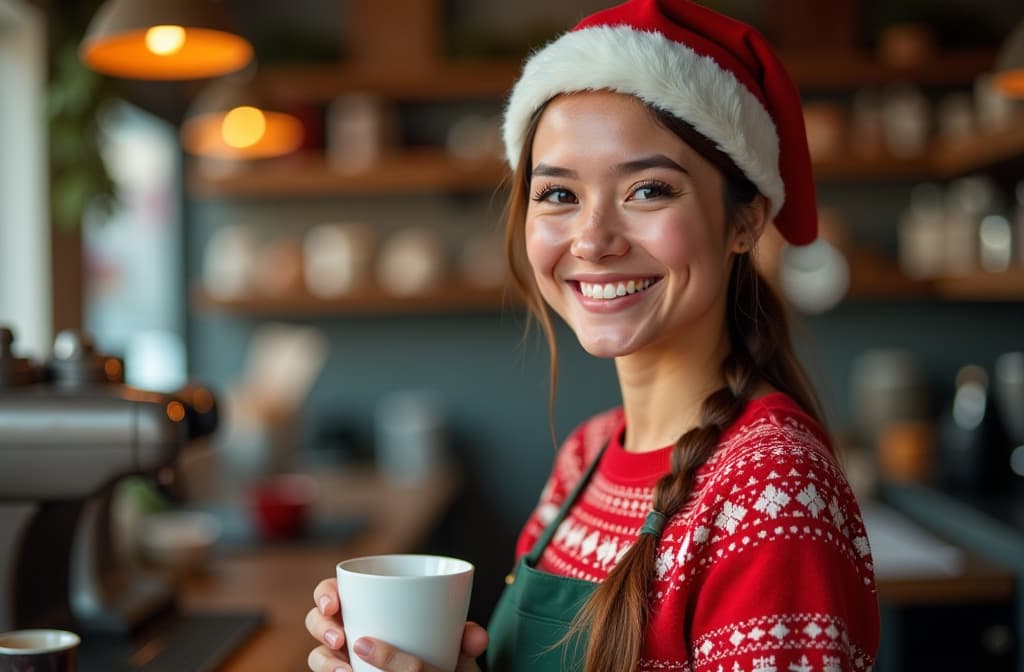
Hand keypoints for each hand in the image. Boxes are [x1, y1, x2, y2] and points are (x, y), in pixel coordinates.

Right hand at [306, 577, 488, 671]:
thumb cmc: (444, 655)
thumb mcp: (455, 645)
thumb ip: (467, 639)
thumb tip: (476, 636)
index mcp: (370, 606)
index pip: (335, 590)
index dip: (325, 593)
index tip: (335, 603)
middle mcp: (351, 630)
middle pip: (318, 621)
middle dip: (321, 627)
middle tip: (339, 638)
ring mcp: (346, 659)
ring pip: (319, 656)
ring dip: (325, 662)